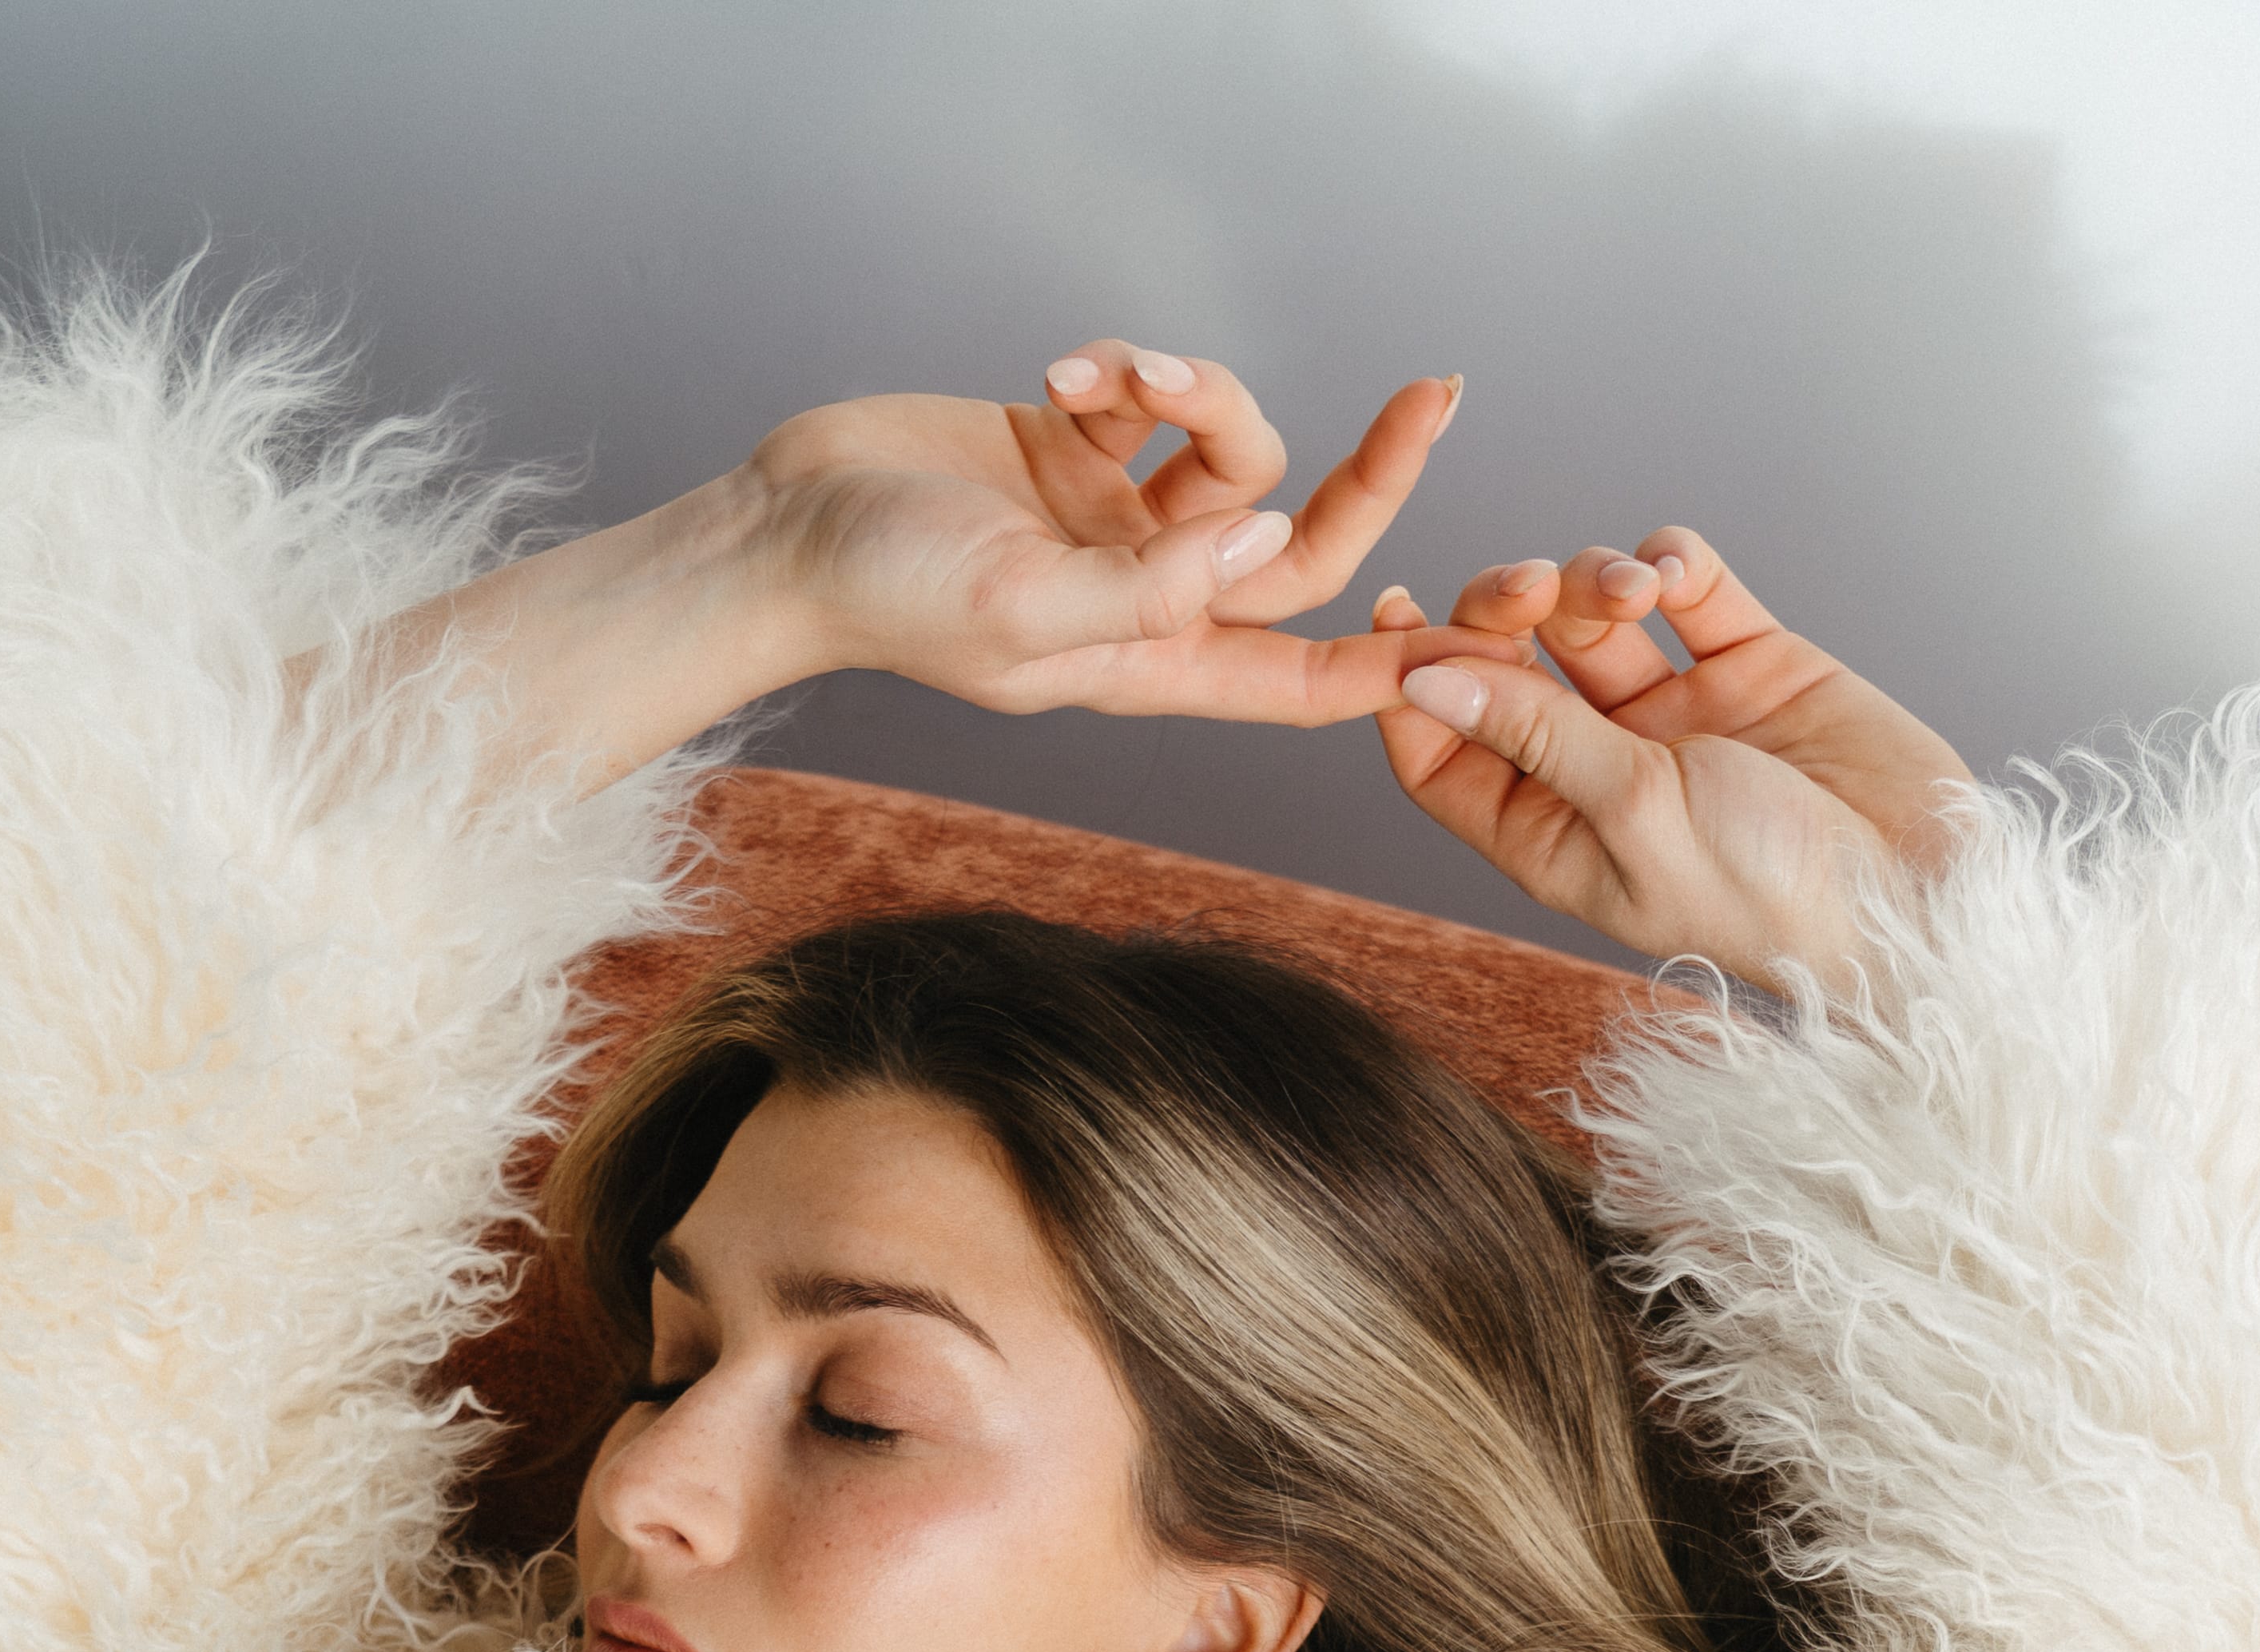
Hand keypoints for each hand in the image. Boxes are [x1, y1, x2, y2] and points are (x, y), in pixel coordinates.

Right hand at [747, 342, 1493, 728]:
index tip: (1474, 632)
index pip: (1299, 678)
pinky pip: (1152, 395)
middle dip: (1371, 473)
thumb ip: (1142, 588)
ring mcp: (1115, 521)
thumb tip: (1258, 547)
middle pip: (1298, 545)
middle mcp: (1147, 595)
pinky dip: (1127, 365)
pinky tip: (1065, 368)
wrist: (785, 529)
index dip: (1388, 665)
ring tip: (1117, 372)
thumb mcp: (1018, 604)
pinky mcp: (1077, 447)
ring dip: (1194, 387)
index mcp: (1146, 663)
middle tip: (1436, 395)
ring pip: (1229, 448)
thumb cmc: (883, 592)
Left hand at [1366, 529, 1973, 985]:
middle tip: (1529, 588)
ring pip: (1591, 613)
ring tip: (1634, 592)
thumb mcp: (1634, 811)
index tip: (1395, 616)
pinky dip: (1672, 560)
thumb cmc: (1770, 890)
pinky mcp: (1748, 661)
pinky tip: (1677, 573)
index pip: (1443, 754)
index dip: (1413, 686)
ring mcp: (1675, 712)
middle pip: (1508, 664)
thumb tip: (1423, 682)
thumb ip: (1535, 734)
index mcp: (1552, 833)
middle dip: (1505, 610)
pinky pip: (1689, 585)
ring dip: (1594, 580)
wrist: (1913, 886)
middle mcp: (1601, 770)